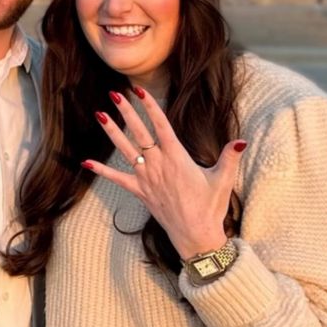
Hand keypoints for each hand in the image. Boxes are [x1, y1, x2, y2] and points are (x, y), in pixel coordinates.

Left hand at [84, 86, 246, 260]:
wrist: (195, 236)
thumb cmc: (210, 207)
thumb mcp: (223, 180)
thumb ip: (229, 157)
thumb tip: (241, 140)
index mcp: (177, 157)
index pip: (161, 125)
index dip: (150, 106)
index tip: (139, 90)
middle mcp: (158, 165)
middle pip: (139, 132)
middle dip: (126, 111)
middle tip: (114, 94)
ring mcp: (146, 178)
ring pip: (125, 149)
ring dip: (112, 131)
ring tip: (99, 114)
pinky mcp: (140, 192)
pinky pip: (117, 179)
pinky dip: (101, 170)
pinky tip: (84, 162)